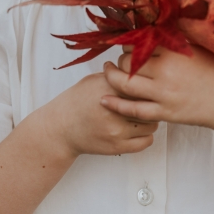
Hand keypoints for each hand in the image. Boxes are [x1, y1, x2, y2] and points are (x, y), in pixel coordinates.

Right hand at [38, 72, 157, 156]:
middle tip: (149, 101)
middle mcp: (113, 109)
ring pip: (152, 124)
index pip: (142, 84)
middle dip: (152, 102)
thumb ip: (118, 75)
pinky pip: (146, 141)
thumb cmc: (79, 101)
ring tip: (141, 115)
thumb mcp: (95, 80)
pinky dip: (146, 135)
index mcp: (109, 88)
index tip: (149, 85)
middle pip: (150, 104)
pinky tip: (138, 129)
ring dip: (150, 119)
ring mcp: (116, 130)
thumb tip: (141, 67)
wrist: (61, 128)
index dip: (148, 85)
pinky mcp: (117, 147)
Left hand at [100, 45, 213, 131]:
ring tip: (107, 71)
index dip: (131, 41)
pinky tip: (103, 99)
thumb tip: (154, 19)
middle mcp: (166, 71)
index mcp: (175, 50)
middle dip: (123, 58)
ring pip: (124, 84)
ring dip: (111, 76)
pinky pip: (132, 109)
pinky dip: (114, 104)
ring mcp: (164, 94)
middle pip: (128, 61)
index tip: (130, 42)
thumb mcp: (200, 45)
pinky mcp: (164, 113)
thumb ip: (176, 35)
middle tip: (122, 57)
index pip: (139, 41)